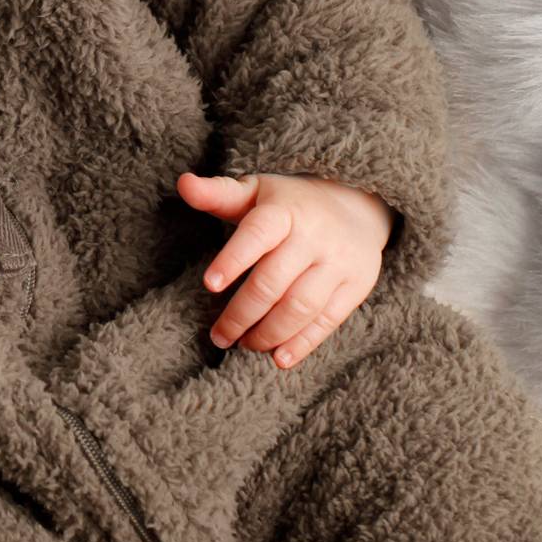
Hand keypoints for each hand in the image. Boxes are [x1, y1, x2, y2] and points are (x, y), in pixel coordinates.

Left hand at [176, 172, 393, 368]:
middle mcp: (315, 235)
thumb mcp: (255, 192)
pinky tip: (278, 358)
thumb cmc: (290, 205)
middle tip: (219, 336)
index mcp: (285, 210)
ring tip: (245, 344)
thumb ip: (218, 194)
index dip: (233, 260)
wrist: (357, 205)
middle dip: (241, 314)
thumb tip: (183, 184)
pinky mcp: (356, 285)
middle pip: (274, 282)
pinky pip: (327, 321)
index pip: (257, 234)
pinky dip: (302, 344)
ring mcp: (339, 262)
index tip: (209, 285)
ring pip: (300, 307)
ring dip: (268, 333)